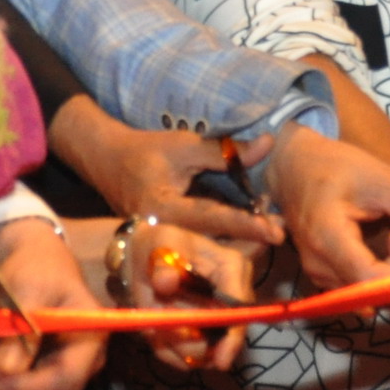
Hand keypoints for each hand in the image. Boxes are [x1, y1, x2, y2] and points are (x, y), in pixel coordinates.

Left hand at [0, 219, 105, 389]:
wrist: (34, 260)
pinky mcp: (52, 375)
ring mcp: (70, 369)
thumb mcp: (26, 290)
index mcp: (92, 335)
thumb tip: (7, 371)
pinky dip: (8, 388)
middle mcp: (88, 360)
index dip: (33, 388)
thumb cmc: (35, 268)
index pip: (69, 378)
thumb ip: (20, 329)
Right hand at [50, 98, 284, 259]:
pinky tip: (251, 228)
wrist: (108, 161)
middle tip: (282, 233)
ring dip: (240, 238)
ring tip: (273, 231)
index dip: (245, 224)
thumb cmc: (146, 150)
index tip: (274, 230)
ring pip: (208, 245)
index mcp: (163, 210)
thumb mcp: (184, 145)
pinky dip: (226, 235)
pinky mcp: (169, 240)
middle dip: (248, 238)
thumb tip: (268, 144)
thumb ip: (225, 151)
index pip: (211, 218)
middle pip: (212, 241)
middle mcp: (162, 233)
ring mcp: (163, 241)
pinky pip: (201, 242)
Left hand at [109, 217, 258, 372]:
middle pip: (227, 338)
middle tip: (162, 337)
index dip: (233, 336)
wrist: (144, 259)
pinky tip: (154, 331)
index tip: (220, 359)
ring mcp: (218, 320)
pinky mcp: (202, 336)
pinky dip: (166, 349)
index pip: (241, 307)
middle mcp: (232, 298)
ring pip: (203, 352)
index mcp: (232, 269)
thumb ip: (161, 265)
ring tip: (153, 326)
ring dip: (174, 346)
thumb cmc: (159, 245)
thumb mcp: (158, 245)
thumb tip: (166, 282)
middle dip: (194, 345)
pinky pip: (185, 357)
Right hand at [264, 125, 389, 286]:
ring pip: (375, 292)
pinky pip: (366, 286)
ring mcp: (322, 276)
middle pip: (377, 292)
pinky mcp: (329, 276)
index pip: (372, 281)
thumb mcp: (380, 180)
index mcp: (329, 241)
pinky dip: (389, 269)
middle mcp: (321, 268)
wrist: (295, 167)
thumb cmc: (336, 168)